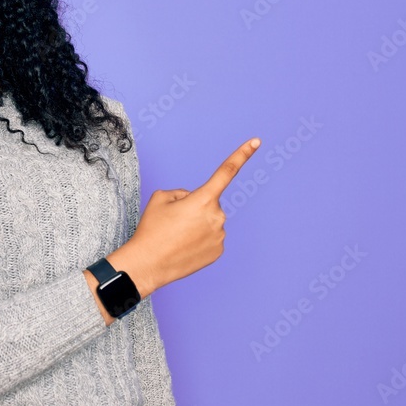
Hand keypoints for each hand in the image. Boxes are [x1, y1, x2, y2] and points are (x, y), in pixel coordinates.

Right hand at [107, 138, 261, 295]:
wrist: (148, 264)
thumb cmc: (152, 229)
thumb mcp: (160, 198)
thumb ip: (182, 192)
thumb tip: (194, 200)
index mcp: (203, 199)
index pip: (227, 171)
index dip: (243, 154)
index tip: (257, 141)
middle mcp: (216, 216)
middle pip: (209, 203)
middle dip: (195, 207)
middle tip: (174, 222)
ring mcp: (220, 235)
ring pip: (210, 221)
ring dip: (197, 225)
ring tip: (176, 236)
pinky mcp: (218, 251)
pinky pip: (212, 237)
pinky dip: (200, 240)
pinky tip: (185, 247)